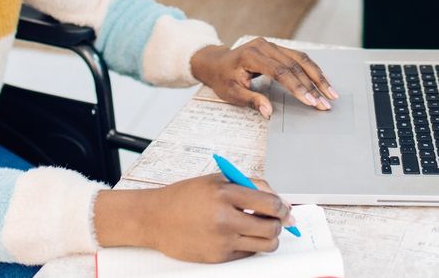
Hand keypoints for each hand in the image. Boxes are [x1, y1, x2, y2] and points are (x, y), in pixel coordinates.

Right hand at [94, 175, 293, 262]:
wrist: (154, 219)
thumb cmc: (184, 197)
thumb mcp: (216, 180)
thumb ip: (249, 186)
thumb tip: (279, 202)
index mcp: (224, 193)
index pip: (270, 203)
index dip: (283, 207)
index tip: (284, 208)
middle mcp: (224, 218)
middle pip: (272, 227)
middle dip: (279, 223)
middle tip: (275, 220)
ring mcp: (222, 240)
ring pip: (266, 244)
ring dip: (269, 237)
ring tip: (260, 229)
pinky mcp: (218, 257)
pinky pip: (249, 254)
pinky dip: (250, 245)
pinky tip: (239, 236)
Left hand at [189, 38, 337, 117]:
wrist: (216, 62)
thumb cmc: (222, 78)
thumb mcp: (231, 93)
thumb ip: (251, 101)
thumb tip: (269, 112)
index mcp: (251, 56)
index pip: (279, 71)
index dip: (296, 86)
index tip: (309, 101)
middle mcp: (264, 46)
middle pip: (294, 65)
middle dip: (312, 85)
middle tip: (325, 102)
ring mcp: (271, 45)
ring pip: (300, 59)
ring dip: (317, 77)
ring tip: (331, 93)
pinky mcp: (277, 48)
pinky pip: (298, 57)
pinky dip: (312, 70)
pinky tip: (322, 81)